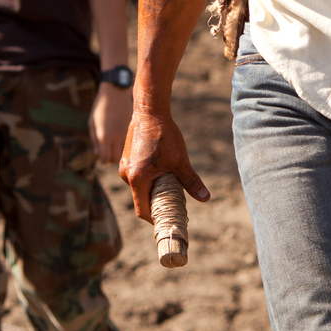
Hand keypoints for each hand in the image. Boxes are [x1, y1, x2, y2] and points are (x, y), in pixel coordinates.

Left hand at [90, 84, 133, 164]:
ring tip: (115, 146)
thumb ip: (94, 139)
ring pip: (125, 152)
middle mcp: (116, 137)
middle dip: (111, 158)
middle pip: (116, 159)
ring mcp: (126, 133)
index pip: (106, 157)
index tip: (102, 156)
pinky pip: (130, 143)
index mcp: (104, 136)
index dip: (103, 159)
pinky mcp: (132, 129)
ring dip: (119, 152)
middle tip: (108, 152)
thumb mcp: (92, 122)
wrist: (115, 92)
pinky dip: (126, 145)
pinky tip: (121, 139)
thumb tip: (97, 153)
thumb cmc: (100, 106)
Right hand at [118, 105, 210, 219]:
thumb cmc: (164, 134)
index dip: (156, 219)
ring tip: (171, 183)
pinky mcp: (127, 159)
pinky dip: (149, 179)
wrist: (150, 110)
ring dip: (153, 189)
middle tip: (176, 204)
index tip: (169, 220)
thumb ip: (191, 181)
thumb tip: (206, 198)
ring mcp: (124, 166)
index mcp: (137, 179)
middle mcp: (126, 175)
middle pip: (141, 199)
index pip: (143, 210)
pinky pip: (137, 176)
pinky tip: (163, 170)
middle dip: (157, 203)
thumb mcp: (180, 161)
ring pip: (140, 187)